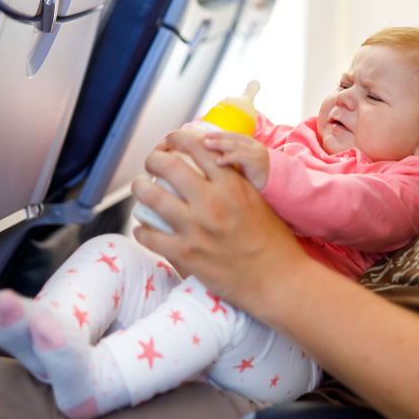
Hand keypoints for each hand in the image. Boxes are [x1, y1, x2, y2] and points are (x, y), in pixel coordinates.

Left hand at [131, 128, 309, 317]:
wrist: (277, 280)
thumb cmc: (273, 242)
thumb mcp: (258, 202)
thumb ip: (234, 184)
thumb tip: (212, 169)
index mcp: (232, 186)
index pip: (197, 146)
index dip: (177, 138)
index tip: (171, 142)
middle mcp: (212, 202)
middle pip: (167, 165)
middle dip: (154, 159)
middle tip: (152, 164)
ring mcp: (196, 228)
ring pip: (150, 196)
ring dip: (141, 190)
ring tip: (142, 190)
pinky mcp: (185, 254)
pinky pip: (149, 234)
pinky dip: (143, 229)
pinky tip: (145, 228)